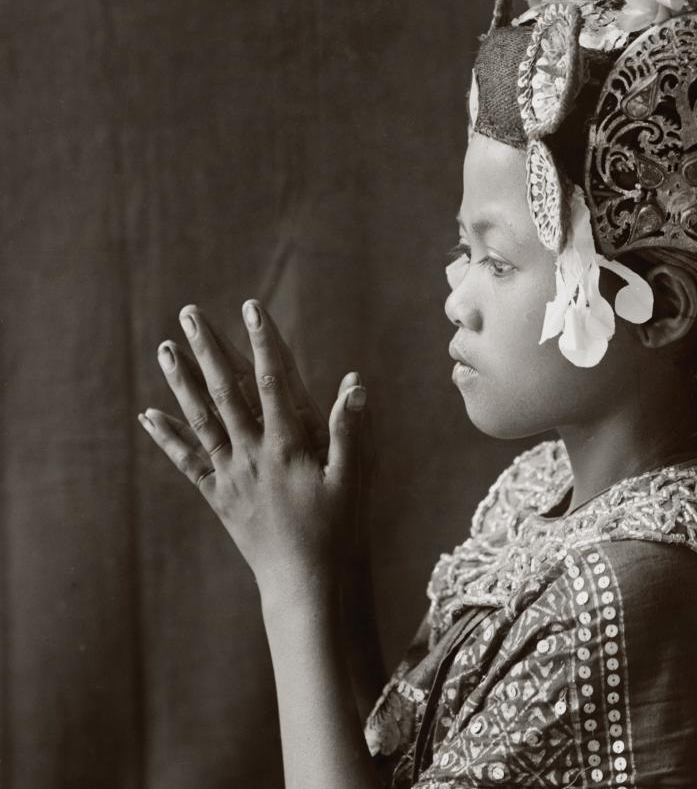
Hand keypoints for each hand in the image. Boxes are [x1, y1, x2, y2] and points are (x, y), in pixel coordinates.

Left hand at [139, 300, 368, 601]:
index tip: (252, 308)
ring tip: (164, 348)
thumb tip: (354, 383)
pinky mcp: (219, 495)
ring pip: (200, 419)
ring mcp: (231, 474)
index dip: (263, 342)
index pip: (271, 381)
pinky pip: (187, 461)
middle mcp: (252, 454)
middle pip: (224, 391)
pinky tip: (148, 414)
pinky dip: (167, 436)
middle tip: (189, 314)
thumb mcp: (354, 479)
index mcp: (287, 446)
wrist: (305, 583)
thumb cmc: (337, 530)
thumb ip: (351, 430)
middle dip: (208, 349)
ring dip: (180, 381)